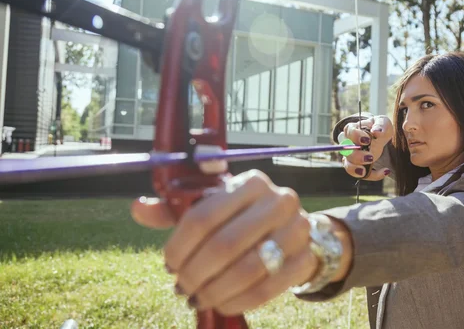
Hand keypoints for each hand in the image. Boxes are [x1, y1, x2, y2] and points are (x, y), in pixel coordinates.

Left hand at [131, 160, 352, 315]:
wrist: (290, 228)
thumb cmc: (241, 217)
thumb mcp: (212, 206)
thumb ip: (174, 209)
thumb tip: (137, 208)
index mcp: (250, 181)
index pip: (203, 217)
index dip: (179, 247)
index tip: (168, 265)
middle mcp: (279, 200)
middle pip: (224, 245)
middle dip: (194, 273)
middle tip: (181, 287)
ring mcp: (298, 229)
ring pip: (246, 270)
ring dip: (213, 291)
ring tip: (197, 297)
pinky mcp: (306, 258)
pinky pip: (266, 289)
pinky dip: (237, 301)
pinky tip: (220, 303)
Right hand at [343, 115, 392, 179]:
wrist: (380, 136)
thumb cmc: (379, 127)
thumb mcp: (382, 122)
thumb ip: (380, 125)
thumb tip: (376, 132)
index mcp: (352, 130)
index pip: (349, 132)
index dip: (356, 136)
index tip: (367, 140)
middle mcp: (348, 144)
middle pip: (345, 151)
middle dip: (357, 156)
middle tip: (370, 157)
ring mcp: (352, 157)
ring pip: (348, 165)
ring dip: (355, 169)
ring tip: (364, 171)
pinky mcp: (360, 166)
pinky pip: (362, 174)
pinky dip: (373, 175)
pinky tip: (385, 171)